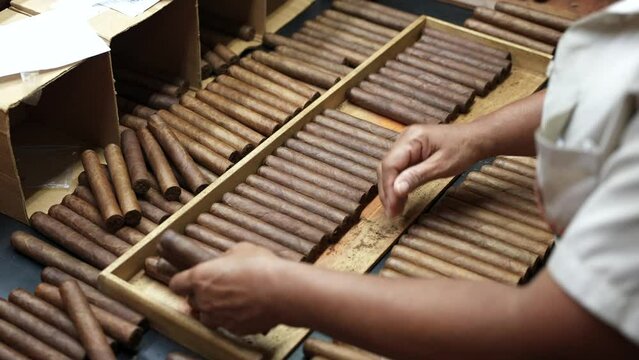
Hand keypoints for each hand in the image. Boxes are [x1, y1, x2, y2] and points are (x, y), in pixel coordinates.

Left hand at [169, 242, 287, 334]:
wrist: (281, 291)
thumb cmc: (261, 266)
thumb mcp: (240, 249)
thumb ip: (225, 258)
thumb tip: (225, 261)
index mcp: (201, 277)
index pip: (176, 284)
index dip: (182, 281)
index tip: (188, 280)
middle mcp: (205, 300)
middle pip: (192, 302)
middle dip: (201, 295)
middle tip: (217, 287)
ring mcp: (219, 318)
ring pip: (207, 317)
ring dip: (213, 310)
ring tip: (229, 301)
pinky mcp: (234, 329)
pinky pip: (226, 325)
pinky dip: (232, 318)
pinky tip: (245, 309)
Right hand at [379, 123, 483, 216]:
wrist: (475, 139)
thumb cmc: (463, 149)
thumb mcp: (441, 166)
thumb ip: (417, 176)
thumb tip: (396, 189)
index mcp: (411, 138)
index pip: (390, 164)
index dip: (388, 188)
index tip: (392, 208)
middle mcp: (404, 139)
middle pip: (386, 167)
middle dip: (387, 191)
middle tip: (392, 213)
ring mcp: (406, 144)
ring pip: (390, 169)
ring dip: (391, 189)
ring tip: (395, 209)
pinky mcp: (410, 151)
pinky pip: (398, 168)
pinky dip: (398, 184)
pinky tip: (401, 197)